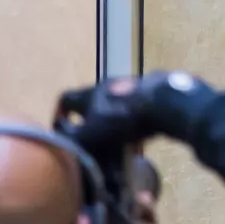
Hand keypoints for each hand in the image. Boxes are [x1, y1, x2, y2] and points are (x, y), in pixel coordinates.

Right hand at [55, 71, 206, 153]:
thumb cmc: (123, 118)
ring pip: (118, 103)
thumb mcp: (89, 134)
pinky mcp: (156, 90)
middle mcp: (111, 84)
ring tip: (118, 139)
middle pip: (94, 100)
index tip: (61, 128)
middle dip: (91, 118)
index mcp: (91, 93)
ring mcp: (135, 85)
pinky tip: (142, 134)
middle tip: (92, 137)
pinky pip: (140, 107)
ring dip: (115, 119)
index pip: (66, 98)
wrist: (166, 101)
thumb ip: (71, 136)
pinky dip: (136, 120)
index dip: (59, 113)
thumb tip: (57, 136)